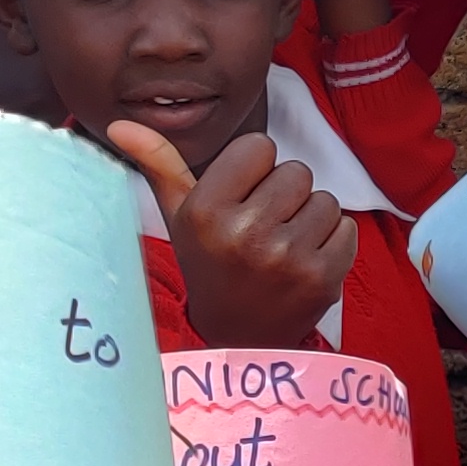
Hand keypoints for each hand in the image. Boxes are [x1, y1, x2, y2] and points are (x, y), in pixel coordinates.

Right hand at [103, 123, 356, 350]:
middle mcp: (245, 233)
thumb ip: (159, 165)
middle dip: (283, 195)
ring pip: (324, 199)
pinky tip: (304, 262)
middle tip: (263, 228)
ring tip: (283, 247)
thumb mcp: (178, 217)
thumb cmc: (209, 266)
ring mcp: (287, 257)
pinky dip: (332, 242)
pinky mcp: (322, 278)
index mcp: (207, 211)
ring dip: (309, 219)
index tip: (241, 199)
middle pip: (296, 171)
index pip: (259, 146)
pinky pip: (347, 227)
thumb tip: (119, 125)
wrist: (236, 340)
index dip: (254, 170)